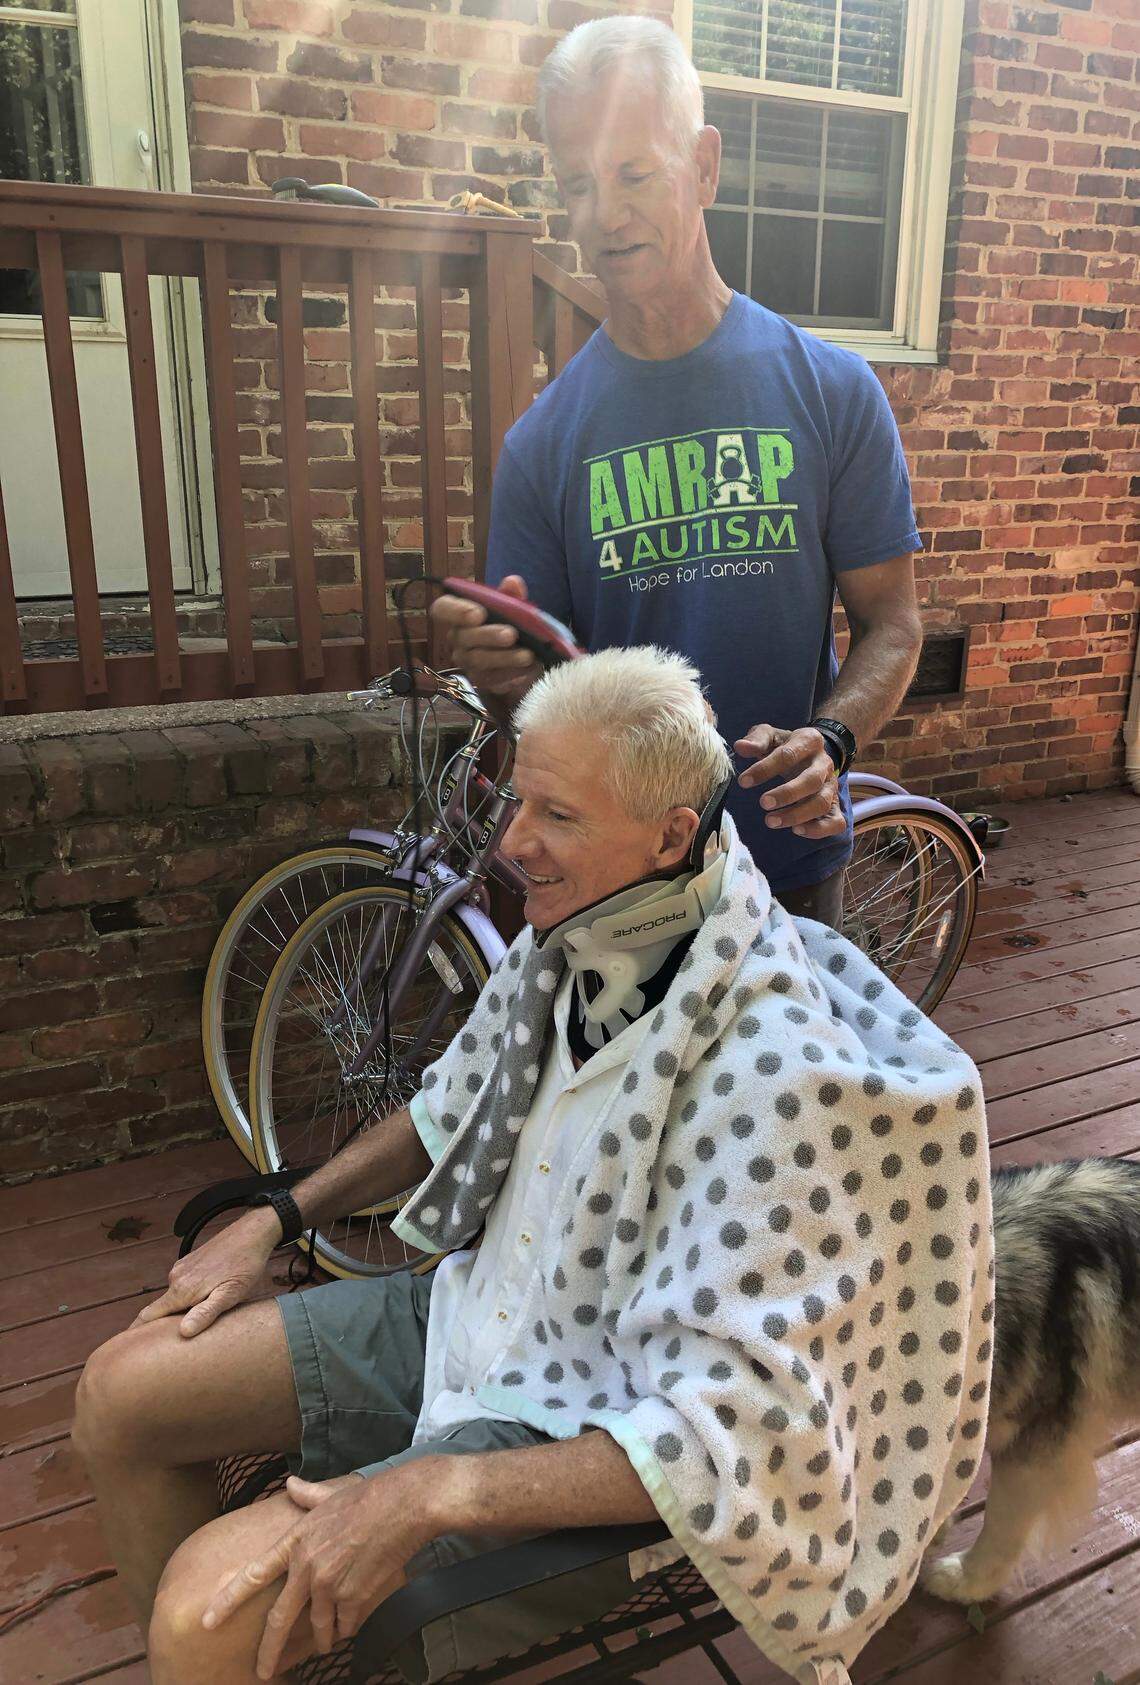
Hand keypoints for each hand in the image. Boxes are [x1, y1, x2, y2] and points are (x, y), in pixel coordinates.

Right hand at [133, 1206, 279, 1337]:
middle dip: (162, 1326)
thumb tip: (183, 1332)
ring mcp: (182, 1268)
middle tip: (171, 1347)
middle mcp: (176, 1278)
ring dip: (180, 1311)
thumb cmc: (244, 1266)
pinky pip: (182, 1286)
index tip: (130, 1352)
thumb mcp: (230, 1294)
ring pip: (174, 1297)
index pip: (148, 1316)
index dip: (137, 1334)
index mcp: (181, 1290)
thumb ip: (205, 1313)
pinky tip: (205, 1302)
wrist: (251, 1234)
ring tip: (196, 1325)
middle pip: (160, 1309)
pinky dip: (188, 1297)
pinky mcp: (190, 1262)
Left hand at [202, 1466, 435, 1677]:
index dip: (228, 1600)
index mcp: (296, 1541)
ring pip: (319, 1626)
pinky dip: (348, 1627)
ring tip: (325, 1645)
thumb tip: (291, 1483)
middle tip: (263, 1670)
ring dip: (322, 1639)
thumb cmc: (369, 1497)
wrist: (403, 1506)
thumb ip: (307, 1494)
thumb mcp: (331, 1494)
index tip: (208, 1620)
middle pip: (280, 1619)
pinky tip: (352, 1622)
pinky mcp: (354, 1597)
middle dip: (269, 1651)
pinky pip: (346, 1624)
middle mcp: (307, 1567)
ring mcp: (330, 1584)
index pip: (254, 1574)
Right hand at [429, 573, 541, 697]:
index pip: (443, 608)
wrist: (520, 655)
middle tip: (511, 634)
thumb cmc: (509, 623)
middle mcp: (458, 638)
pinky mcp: (481, 680)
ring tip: (527, 655)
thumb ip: (511, 595)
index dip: (456, 611)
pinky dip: (512, 673)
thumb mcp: (513, 606)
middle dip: (488, 635)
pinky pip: (492, 679)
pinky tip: (528, 668)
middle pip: (463, 637)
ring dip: (504, 657)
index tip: (479, 613)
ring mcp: (467, 661)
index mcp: (459, 614)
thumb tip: (513, 583)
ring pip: (478, 660)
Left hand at [735, 723, 845, 839]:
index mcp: (809, 741)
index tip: (743, 782)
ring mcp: (832, 786)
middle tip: (763, 803)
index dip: (765, 769)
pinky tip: (796, 830)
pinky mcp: (835, 806)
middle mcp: (824, 764)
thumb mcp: (771, 736)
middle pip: (812, 780)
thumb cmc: (785, 746)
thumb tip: (740, 747)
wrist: (810, 754)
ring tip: (771, 821)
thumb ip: (756, 740)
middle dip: (787, 794)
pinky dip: (818, 829)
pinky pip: (836, 822)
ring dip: (797, 815)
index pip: (788, 755)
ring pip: (822, 803)